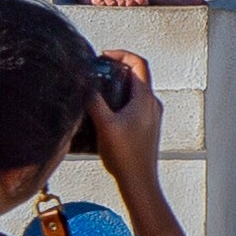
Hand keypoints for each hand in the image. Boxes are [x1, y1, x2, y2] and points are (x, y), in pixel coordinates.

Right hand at [83, 52, 167, 173]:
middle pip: (137, 75)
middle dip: (116, 69)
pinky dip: (120, 100)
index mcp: (145, 98)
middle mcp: (152, 104)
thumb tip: (83, 83)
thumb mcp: (104, 124)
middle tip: (97, 71)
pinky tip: (104, 112)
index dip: (121, 54)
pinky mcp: (147, 127)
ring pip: (135, 91)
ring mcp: (151, 116)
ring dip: (118, 86)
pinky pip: (135, 105)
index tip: (104, 56)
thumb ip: (93, 100)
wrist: (139, 181)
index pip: (139, 63)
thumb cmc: (126, 156)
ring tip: (98, 91)